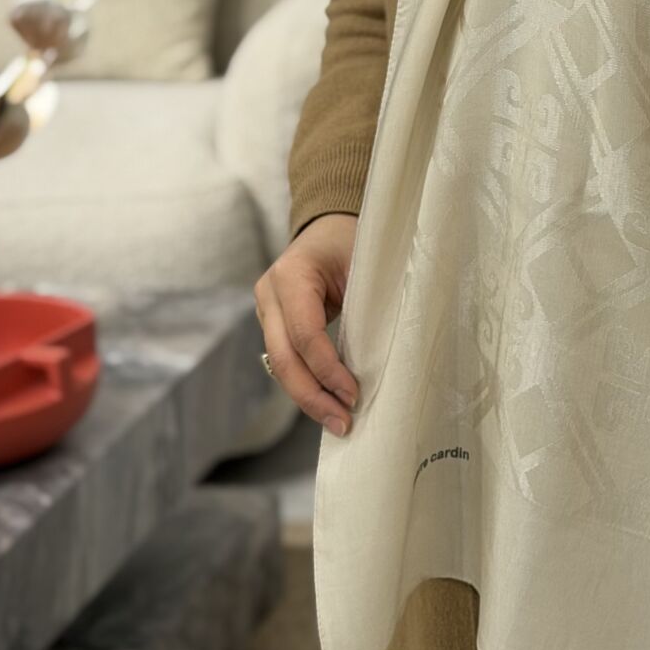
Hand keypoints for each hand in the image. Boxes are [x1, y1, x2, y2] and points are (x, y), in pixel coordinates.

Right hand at [253, 211, 360, 435]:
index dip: (328, 368)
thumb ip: (368, 301)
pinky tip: (328, 405)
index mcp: (291, 275)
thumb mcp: (363, 261)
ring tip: (339, 422)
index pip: (304, 334)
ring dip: (309, 398)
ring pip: (280, 367)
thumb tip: (383, 356)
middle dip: (313, 396)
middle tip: (343, 423)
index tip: (354, 393)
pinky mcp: (274, 325)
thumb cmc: (352, 240)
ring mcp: (266, 311)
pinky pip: (287, 362)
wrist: (328, 226)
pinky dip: (308, 384)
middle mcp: (269, 294)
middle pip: (284, 359)